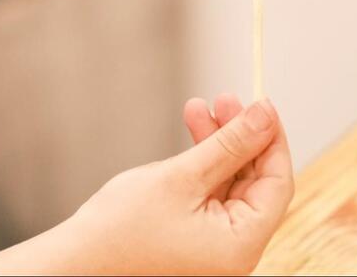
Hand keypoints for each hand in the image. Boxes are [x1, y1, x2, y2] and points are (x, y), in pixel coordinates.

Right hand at [56, 97, 293, 275]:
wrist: (79, 259)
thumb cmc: (123, 226)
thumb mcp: (182, 176)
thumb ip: (228, 145)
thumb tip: (265, 115)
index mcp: (242, 244)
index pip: (277, 183)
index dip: (271, 139)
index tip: (260, 103)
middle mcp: (235, 249)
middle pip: (254, 182)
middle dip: (238, 136)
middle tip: (222, 97)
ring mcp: (215, 244)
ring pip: (230, 183)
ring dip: (216, 144)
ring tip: (197, 106)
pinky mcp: (196, 237)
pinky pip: (211, 194)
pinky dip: (203, 164)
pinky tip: (189, 133)